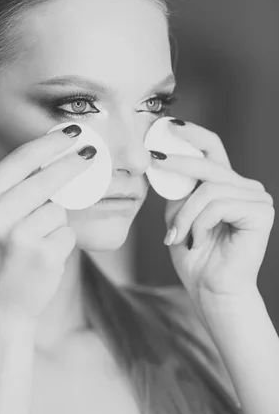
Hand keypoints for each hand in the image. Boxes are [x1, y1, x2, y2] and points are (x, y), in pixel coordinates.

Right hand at [0, 126, 95, 322]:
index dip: (50, 143)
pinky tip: (42, 260)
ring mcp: (18, 235)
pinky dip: (61, 244)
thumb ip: (10, 190)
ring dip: (56, 223)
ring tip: (34, 244)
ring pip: (59, 209)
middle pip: (48, 177)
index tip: (73, 133)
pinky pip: (66, 234)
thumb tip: (51, 156)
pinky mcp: (42, 255)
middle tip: (92, 155)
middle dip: (74, 164)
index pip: (21, 159)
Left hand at [155, 120, 274, 304]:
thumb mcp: (178, 211)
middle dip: (176, 163)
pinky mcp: (261, 212)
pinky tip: (196, 241)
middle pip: (207, 163)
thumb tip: (160, 156)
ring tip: (176, 236)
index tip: (166, 124)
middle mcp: (244, 186)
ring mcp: (256, 197)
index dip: (191, 133)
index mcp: (226, 183)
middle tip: (152, 160)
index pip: (211, 147)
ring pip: (208, 188)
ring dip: (185, 214)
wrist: (209, 289)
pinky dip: (198, 224)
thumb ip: (176, 186)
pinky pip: (218, 204)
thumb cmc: (193, 254)